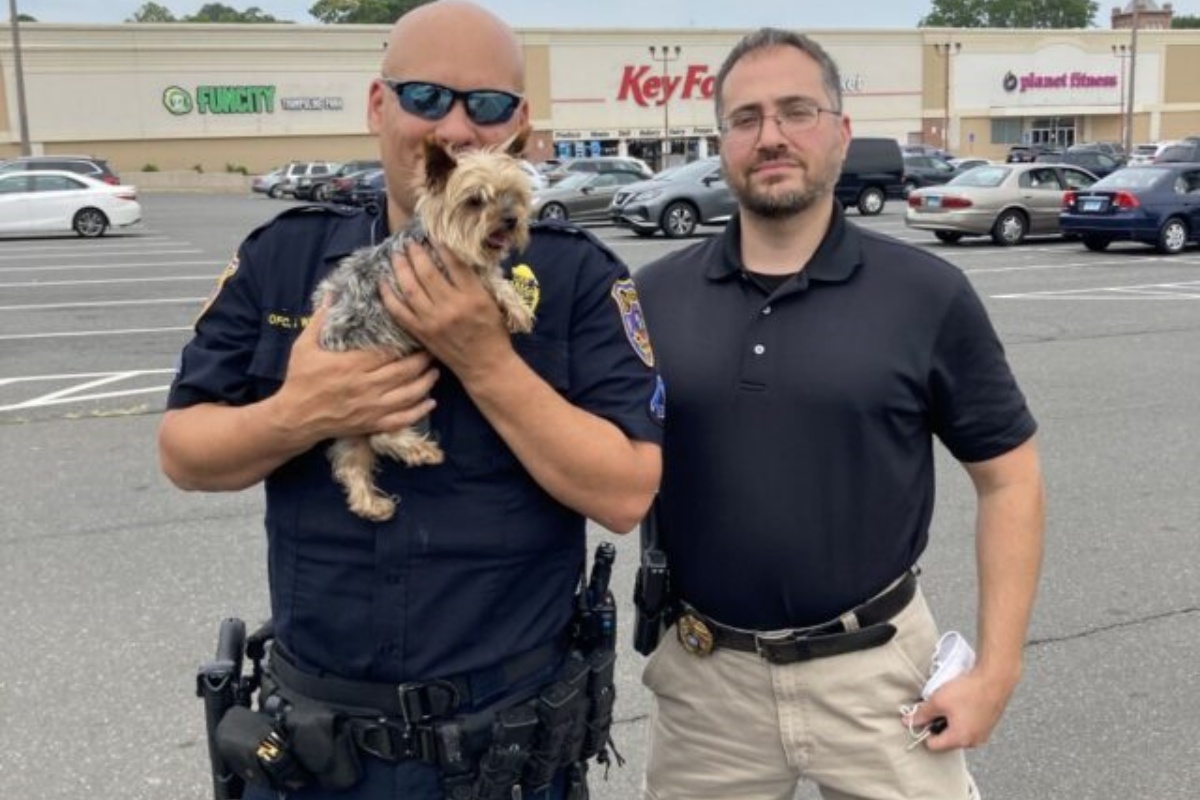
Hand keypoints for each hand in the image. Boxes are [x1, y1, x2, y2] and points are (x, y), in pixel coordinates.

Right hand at [271, 306, 438, 442]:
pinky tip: (430, 402)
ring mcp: (371, 407)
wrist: (294, 418)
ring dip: (426, 382)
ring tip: (435, 372)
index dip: (407, 343)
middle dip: (423, 360)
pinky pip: (402, 419)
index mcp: (351, 364)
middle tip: (433, 350)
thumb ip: (320, 320)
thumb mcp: (303, 346)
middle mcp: (365, 386)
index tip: (418, 334)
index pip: (388, 351)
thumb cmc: (299, 380)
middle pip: (405, 371)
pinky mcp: (372, 424)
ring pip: (408, 394)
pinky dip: (419, 411)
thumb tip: (332, 294)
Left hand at [380, 239, 515, 382]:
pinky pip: (399, 311)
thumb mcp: (492, 303)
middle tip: (410, 243)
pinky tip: (383, 282)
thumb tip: (455, 259)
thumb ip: (474, 282)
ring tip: (396, 255)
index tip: (434, 236)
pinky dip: (388, 296)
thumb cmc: (493, 333)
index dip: (441, 247)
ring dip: (401, 268)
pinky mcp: (421, 332)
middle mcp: (451, 306)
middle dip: (416, 253)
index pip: (454, 264)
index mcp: (472, 296)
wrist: (485, 365)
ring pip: (410, 288)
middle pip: (428, 272)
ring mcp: (433, 320)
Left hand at [905, 670, 1013, 750]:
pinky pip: (969, 727)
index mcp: (960, 739)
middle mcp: (973, 742)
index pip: (933, 745)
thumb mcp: (938, 701)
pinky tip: (963, 702)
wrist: (995, 678)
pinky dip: (963, 718)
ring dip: (951, 721)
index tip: (923, 717)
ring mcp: (983, 734)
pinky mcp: (988, 726)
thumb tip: (908, 721)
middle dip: (938, 725)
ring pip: (958, 732)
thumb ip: (921, 714)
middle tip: (937, 707)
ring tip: (951, 703)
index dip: (924, 731)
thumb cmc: (968, 690)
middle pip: (946, 740)